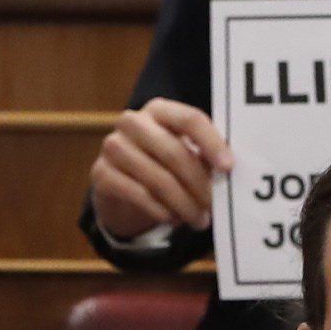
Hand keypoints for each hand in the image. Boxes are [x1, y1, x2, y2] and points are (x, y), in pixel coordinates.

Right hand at [89, 96, 227, 240]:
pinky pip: (138, 194)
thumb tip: (229, 174)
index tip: (228, 168)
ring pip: (158, 178)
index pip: (190, 119)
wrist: (118, 182)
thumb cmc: (161, 163)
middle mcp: (133, 122)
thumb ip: (204, 157)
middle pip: (174, 152)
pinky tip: (174, 219)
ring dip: (183, 204)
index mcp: (160, 110)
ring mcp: (113, 146)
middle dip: (199, 183)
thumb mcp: (183, 153)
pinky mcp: (101, 173)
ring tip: (199, 219)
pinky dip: (160, 210)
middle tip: (215, 206)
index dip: (212, 143)